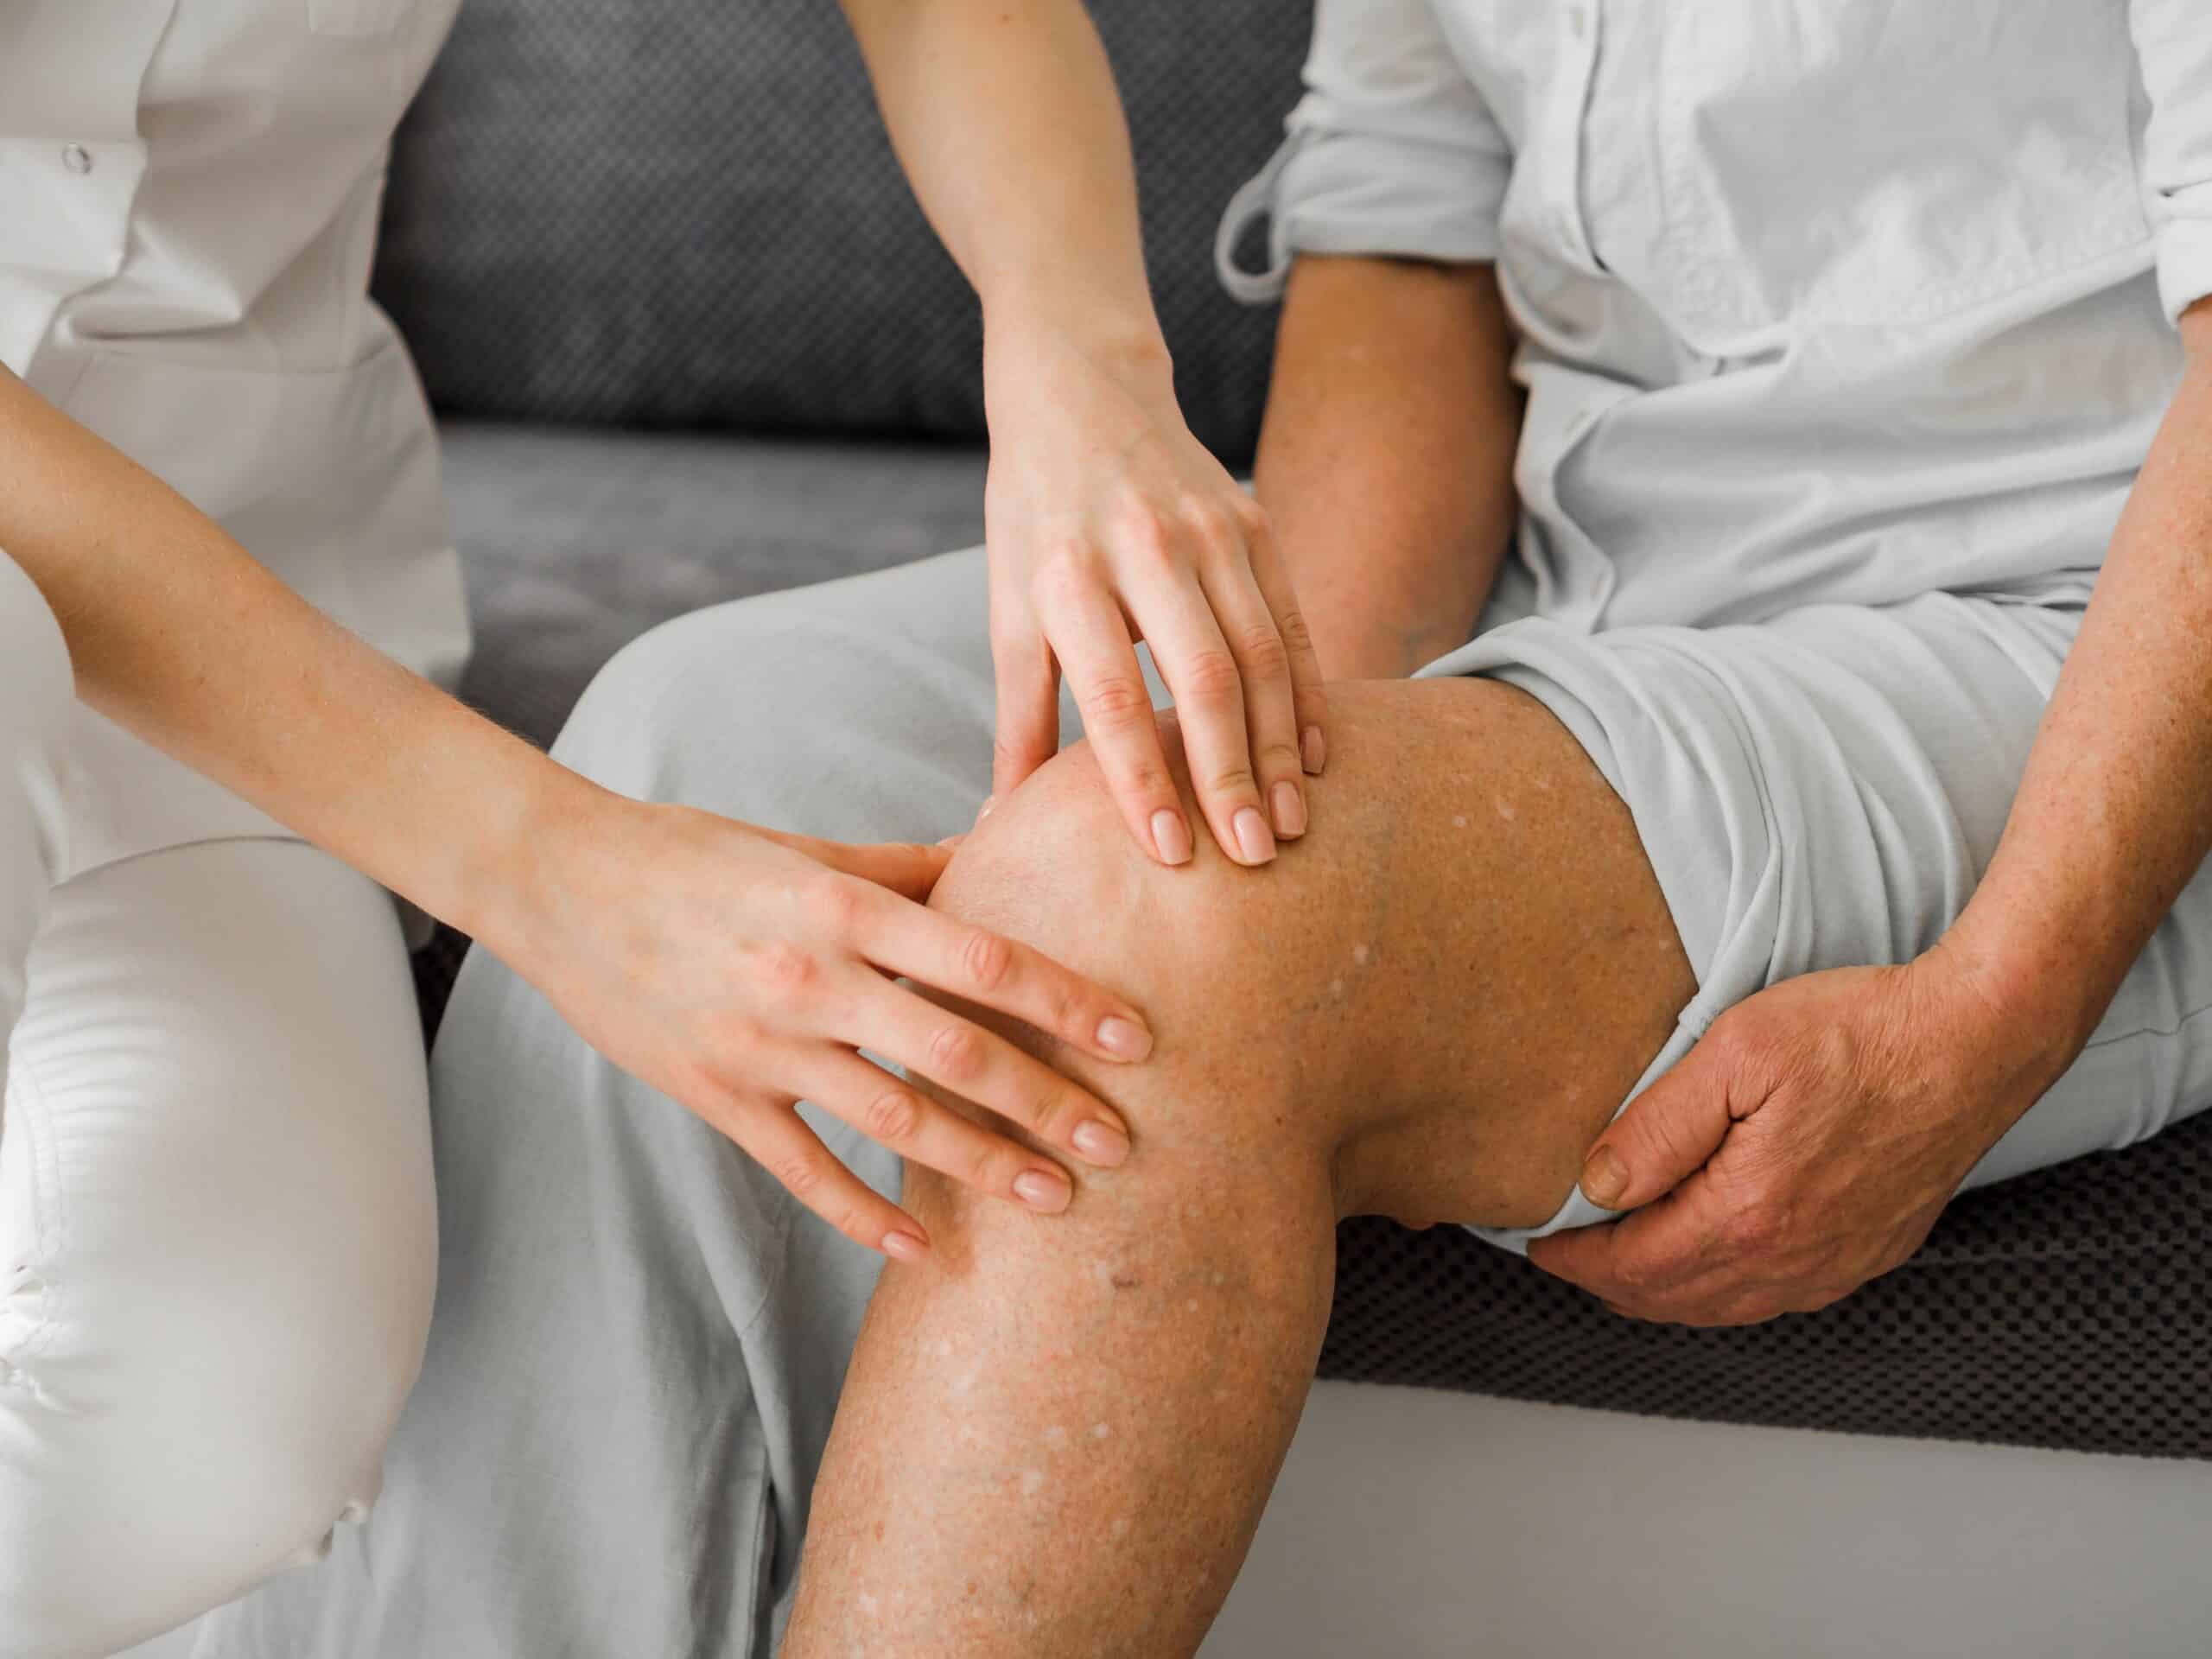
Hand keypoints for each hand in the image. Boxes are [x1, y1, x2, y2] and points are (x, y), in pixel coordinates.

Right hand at [497, 792, 1154, 1260]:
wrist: (559, 883)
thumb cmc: (694, 856)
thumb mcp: (807, 852)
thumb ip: (909, 868)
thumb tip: (1007, 846)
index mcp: (843, 908)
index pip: (981, 960)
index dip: (1065, 1002)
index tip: (1134, 1039)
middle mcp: (810, 980)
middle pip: (955, 1054)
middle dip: (1047, 1104)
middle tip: (1122, 1144)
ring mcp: (762, 1046)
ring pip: (893, 1123)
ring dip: (982, 1167)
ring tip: (1055, 1202)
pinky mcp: (717, 1095)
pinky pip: (804, 1171)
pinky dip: (865, 1216)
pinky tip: (924, 1248)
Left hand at [981, 321, 1327, 867]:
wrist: (1083, 390)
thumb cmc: (1036, 518)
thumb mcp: (1010, 606)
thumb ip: (1018, 716)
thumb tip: (999, 822)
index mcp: (1067, 576)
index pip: (1111, 694)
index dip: (1141, 777)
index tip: (1170, 854)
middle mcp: (1142, 549)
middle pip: (1203, 678)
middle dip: (1230, 775)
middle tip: (1253, 857)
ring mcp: (1209, 530)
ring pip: (1261, 654)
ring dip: (1279, 748)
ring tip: (1289, 825)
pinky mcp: (1255, 523)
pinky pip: (1293, 622)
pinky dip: (1307, 694)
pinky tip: (1314, 758)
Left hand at [1526, 952, 2067, 1324]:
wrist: (1976, 1041)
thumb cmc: (1861, 1034)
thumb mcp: (1736, 1054)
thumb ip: (1658, 1127)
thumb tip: (1597, 1186)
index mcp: (1747, 1215)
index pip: (1634, 1263)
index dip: (1577, 1258)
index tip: (1539, 1245)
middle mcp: (1793, 1259)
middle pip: (1675, 1298)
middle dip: (1612, 1284)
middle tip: (1569, 1258)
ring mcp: (1838, 1263)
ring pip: (1727, 1306)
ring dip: (1666, 1295)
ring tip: (1624, 1268)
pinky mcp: (1870, 1251)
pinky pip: (1779, 1296)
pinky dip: (1726, 1292)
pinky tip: (1711, 1266)